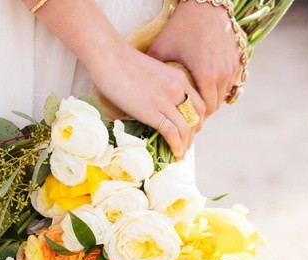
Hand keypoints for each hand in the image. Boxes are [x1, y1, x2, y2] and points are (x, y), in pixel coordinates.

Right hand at [88, 42, 205, 159]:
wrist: (109, 56)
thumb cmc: (122, 62)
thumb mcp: (152, 72)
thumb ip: (160, 88)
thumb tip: (154, 104)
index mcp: (179, 78)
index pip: (198, 104)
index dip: (197, 121)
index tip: (189, 131)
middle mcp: (178, 89)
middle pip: (195, 118)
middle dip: (192, 135)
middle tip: (185, 146)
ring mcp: (166, 101)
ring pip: (186, 129)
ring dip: (185, 145)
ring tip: (179, 155)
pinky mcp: (153, 112)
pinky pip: (172, 133)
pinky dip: (176, 146)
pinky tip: (174, 154)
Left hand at [147, 1, 243, 118]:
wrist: (206, 3)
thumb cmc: (182, 26)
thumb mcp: (162, 48)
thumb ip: (153, 72)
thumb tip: (139, 90)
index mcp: (206, 75)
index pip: (204, 111)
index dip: (194, 118)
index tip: (185, 120)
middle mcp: (223, 74)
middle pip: (215, 106)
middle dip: (203, 112)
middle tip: (190, 115)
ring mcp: (233, 66)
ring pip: (224, 95)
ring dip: (213, 100)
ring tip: (199, 101)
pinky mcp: (239, 59)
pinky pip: (232, 82)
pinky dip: (222, 87)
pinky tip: (210, 86)